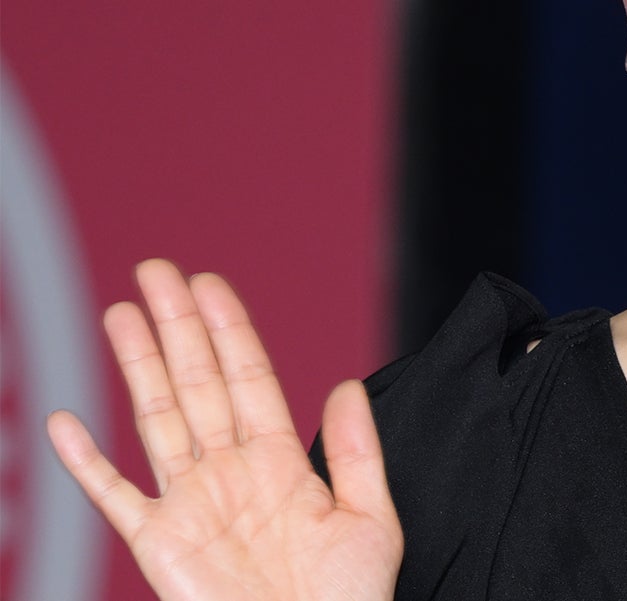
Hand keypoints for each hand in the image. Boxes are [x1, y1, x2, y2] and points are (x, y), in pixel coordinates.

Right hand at [46, 259, 401, 600]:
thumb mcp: (370, 518)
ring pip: (158, 418)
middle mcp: (231, 472)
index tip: (210, 283)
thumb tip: (348, 384)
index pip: (249, 377)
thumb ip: (357, 451)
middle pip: (198, 382)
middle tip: (157, 270)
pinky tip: (67, 423)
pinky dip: (87, 463)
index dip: (229, 329)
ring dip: (138, 365)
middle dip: (177, 325)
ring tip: (121, 312)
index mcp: (281, 462)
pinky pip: (116, 496)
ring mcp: (192, 504)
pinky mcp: (159, 544)